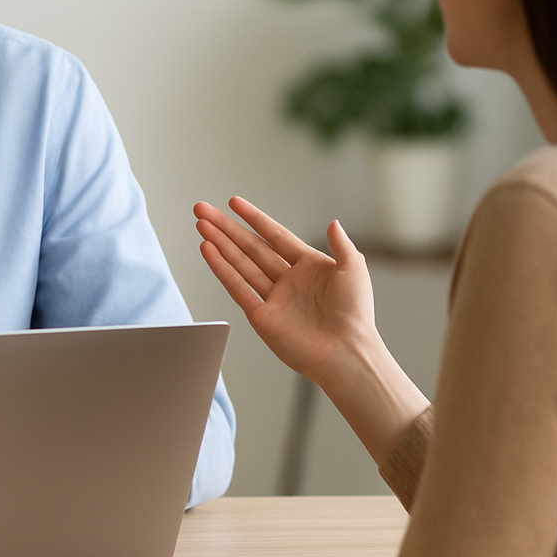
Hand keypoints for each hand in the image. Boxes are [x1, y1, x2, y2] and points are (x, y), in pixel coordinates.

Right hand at [194, 197, 379, 389]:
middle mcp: (288, 281)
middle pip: (251, 247)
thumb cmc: (356, 315)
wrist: (347, 353)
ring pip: (240, 263)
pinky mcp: (262, 317)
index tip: (233, 203)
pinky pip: (238, 287)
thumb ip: (342, 244)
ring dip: (219, 244)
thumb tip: (333, 222)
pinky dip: (222, 269)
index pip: (275, 235)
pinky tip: (208, 251)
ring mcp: (274, 298)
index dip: (254, 218)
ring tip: (200, 225)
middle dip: (226, 228)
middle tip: (203, 210)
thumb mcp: (354, 269)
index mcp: (309, 266)